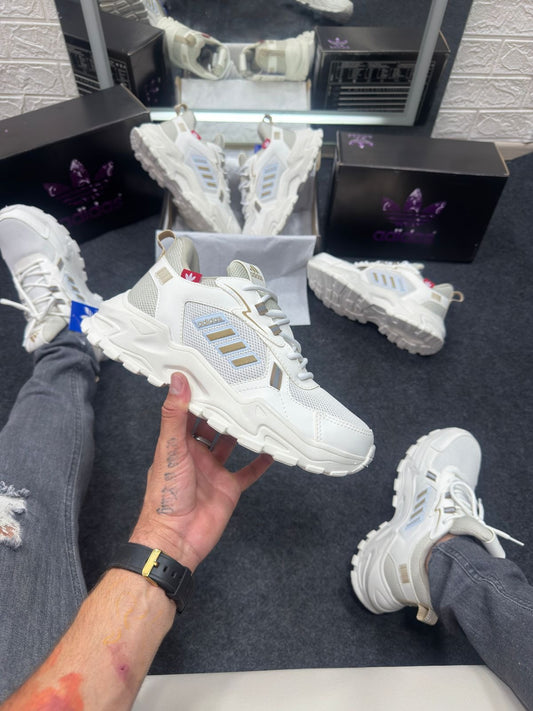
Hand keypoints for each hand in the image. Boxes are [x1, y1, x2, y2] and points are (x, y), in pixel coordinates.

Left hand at [130, 372, 272, 571]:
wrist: (176, 537)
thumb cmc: (165, 496)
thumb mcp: (170, 448)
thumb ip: (175, 415)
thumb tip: (177, 381)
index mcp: (178, 444)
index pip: (188, 413)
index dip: (197, 395)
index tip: (209, 374)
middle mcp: (196, 455)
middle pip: (212, 427)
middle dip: (223, 410)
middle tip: (239, 388)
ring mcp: (213, 471)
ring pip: (230, 445)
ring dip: (241, 432)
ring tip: (257, 411)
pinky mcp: (228, 487)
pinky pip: (247, 472)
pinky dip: (259, 463)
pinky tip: (270, 450)